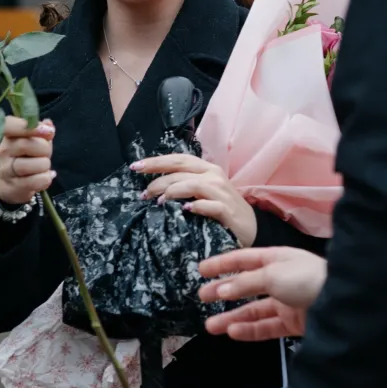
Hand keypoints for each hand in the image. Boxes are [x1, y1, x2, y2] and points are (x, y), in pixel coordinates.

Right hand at [0, 117, 54, 205]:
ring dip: (45, 165)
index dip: (31, 127)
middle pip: (29, 144)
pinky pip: (40, 180)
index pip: (10, 125)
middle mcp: (4, 151)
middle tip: (44, 154)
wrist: (11, 183)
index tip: (48, 131)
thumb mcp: (32, 140)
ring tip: (42, 167)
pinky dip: (47, 178)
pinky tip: (44, 177)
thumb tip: (48, 124)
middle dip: (45, 149)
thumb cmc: (25, 156)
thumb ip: (41, 130)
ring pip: (37, 164)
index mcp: (8, 135)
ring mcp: (7, 170)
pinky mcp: (14, 187)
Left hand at [131, 154, 256, 246]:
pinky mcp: (229, 211)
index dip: (156, 162)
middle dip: (158, 178)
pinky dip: (197, 206)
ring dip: (173, 191)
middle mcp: (214, 176)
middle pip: (181, 170)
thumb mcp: (204, 193)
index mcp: (207, 169)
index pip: (178, 159)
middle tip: (143, 193)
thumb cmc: (222, 209)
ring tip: (160, 202)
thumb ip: (184, 186)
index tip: (135, 167)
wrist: (251, 228)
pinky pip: (210, 205)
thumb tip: (155, 189)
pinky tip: (186, 209)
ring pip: (193, 184)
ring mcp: (222, 192)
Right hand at [198, 247, 326, 339]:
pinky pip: (266, 327)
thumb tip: (222, 289)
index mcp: (276, 259)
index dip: (222, 263)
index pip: (243, 259)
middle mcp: (279, 279)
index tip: (201, 270)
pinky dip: (249, 330)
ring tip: (210, 326)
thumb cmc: (305, 279)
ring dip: (232, 317)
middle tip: (202, 298)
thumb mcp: (272, 274)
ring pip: (253, 310)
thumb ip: (245, 283)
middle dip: (223, 292)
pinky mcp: (293, 323)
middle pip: (246, 286)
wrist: (341, 302)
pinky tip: (233, 332)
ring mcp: (286, 302)